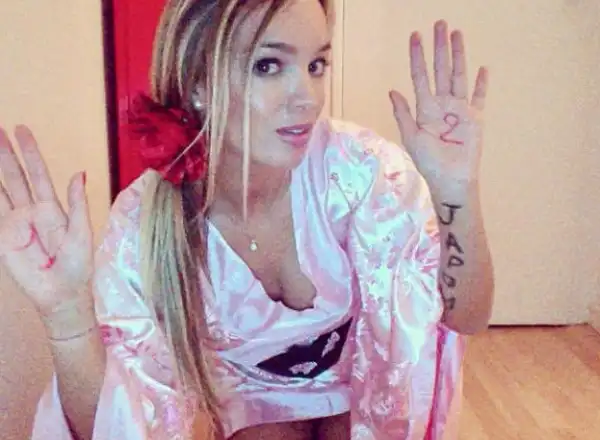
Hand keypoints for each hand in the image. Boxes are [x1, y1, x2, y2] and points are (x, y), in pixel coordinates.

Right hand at [0, 126, 93, 316]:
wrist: (62, 293)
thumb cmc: (77, 265)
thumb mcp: (82, 232)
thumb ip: (78, 203)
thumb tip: (80, 173)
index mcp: (53, 208)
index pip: (39, 174)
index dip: (31, 153)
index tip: (22, 131)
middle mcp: (32, 211)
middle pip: (17, 176)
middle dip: (7, 154)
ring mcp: (16, 223)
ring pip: (3, 189)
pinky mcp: (4, 236)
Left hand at [390, 20, 487, 193]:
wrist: (450, 180)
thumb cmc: (428, 162)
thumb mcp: (411, 137)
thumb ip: (403, 114)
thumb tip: (392, 91)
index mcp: (424, 108)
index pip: (420, 76)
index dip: (417, 57)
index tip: (415, 37)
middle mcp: (442, 104)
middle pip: (441, 70)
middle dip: (439, 48)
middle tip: (439, 24)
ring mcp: (460, 110)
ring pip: (458, 76)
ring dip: (458, 56)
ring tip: (456, 34)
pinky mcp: (475, 118)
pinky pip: (478, 97)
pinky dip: (480, 84)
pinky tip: (482, 68)